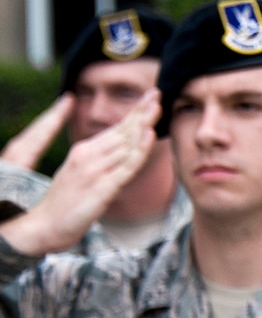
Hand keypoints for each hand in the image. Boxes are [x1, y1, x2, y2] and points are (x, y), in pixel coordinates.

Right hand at [0, 90, 156, 256]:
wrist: (46, 225)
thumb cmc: (67, 203)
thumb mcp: (85, 176)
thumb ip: (103, 163)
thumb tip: (122, 154)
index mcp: (85, 151)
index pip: (115, 128)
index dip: (134, 113)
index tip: (151, 97)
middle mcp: (90, 156)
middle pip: (122, 130)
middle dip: (141, 111)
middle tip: (159, 92)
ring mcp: (96, 170)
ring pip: (125, 143)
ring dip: (143, 123)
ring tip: (158, 106)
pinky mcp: (102, 187)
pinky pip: (125, 166)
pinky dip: (139, 149)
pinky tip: (149, 134)